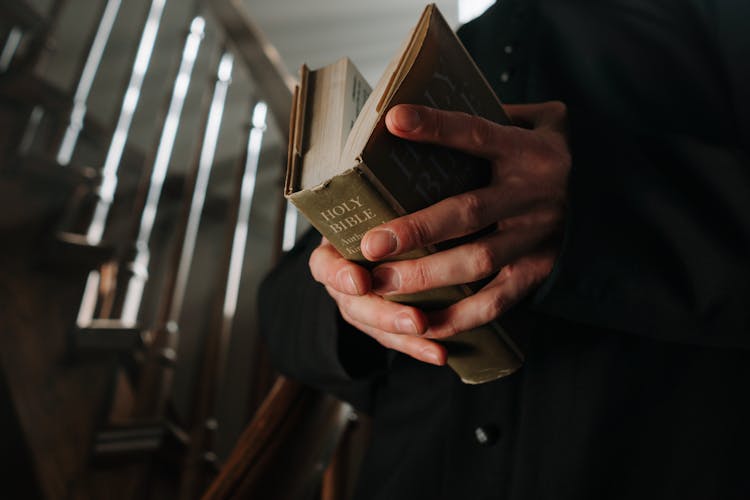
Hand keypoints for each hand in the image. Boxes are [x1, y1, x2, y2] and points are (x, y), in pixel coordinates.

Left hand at [309, 102, 569, 364]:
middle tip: (370, 244)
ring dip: (428, 276)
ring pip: (479, 261)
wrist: (609, 195)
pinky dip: (460, 317)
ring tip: (380, 284)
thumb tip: (428, 113)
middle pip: (469, 213)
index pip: (477, 134)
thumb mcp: (535, 121)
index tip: (393, 120)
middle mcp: (534, 194)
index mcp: (528, 150)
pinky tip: (422, 326)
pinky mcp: (538, 271)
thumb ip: (493, 116)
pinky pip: (497, 301)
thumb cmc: (547, 153)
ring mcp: (538, 237)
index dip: (437, 127)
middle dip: (417, 230)